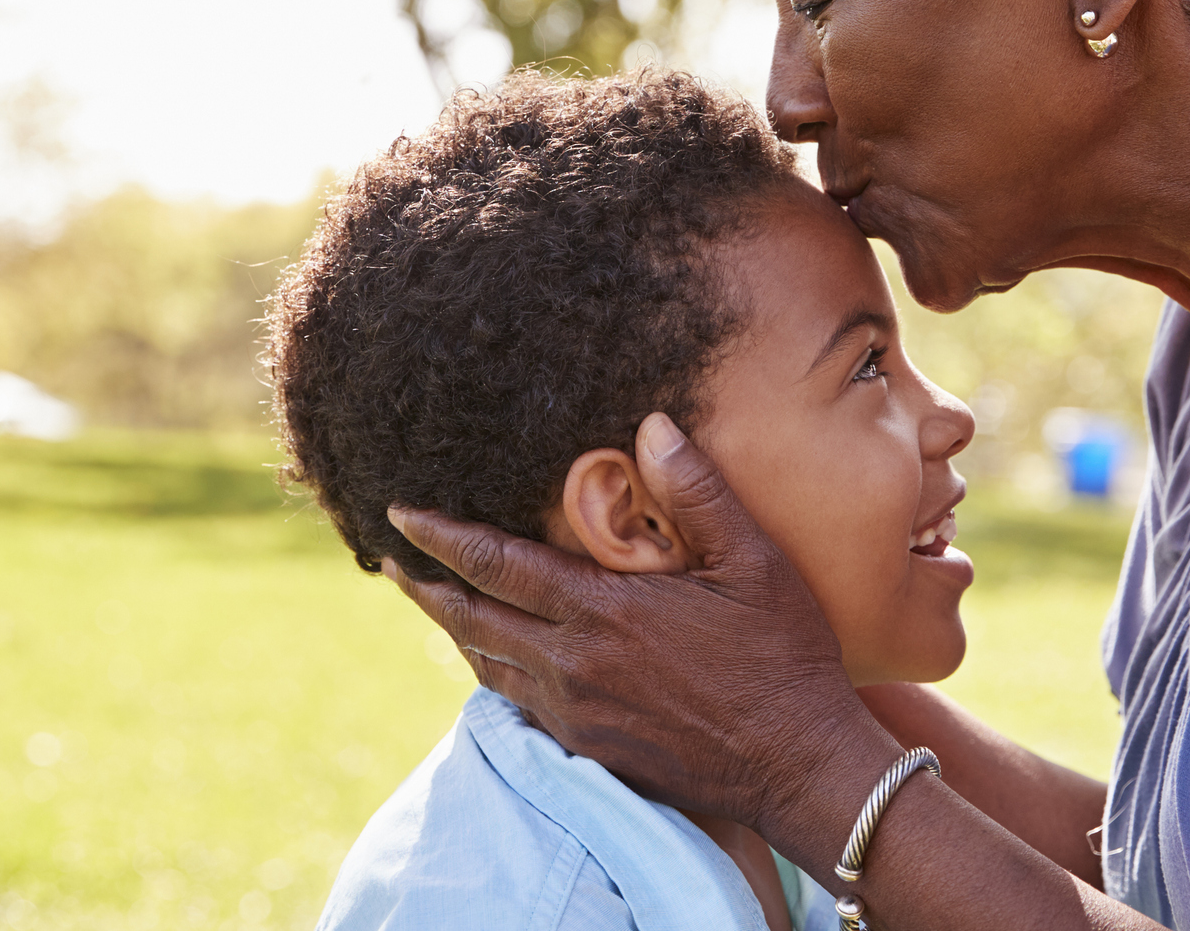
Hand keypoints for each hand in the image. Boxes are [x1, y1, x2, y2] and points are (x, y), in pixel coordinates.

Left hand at [385, 413, 882, 828]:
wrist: (798, 764)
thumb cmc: (783, 654)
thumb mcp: (752, 560)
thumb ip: (696, 492)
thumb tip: (650, 425)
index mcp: (604, 612)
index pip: (496, 564)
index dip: (442, 537)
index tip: (401, 514)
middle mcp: (574, 666)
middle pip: (470, 621)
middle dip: (426, 588)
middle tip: (391, 561)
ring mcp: (577, 714)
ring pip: (488, 666)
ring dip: (453, 631)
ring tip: (434, 603)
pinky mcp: (589, 749)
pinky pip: (519, 704)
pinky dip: (493, 673)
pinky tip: (495, 660)